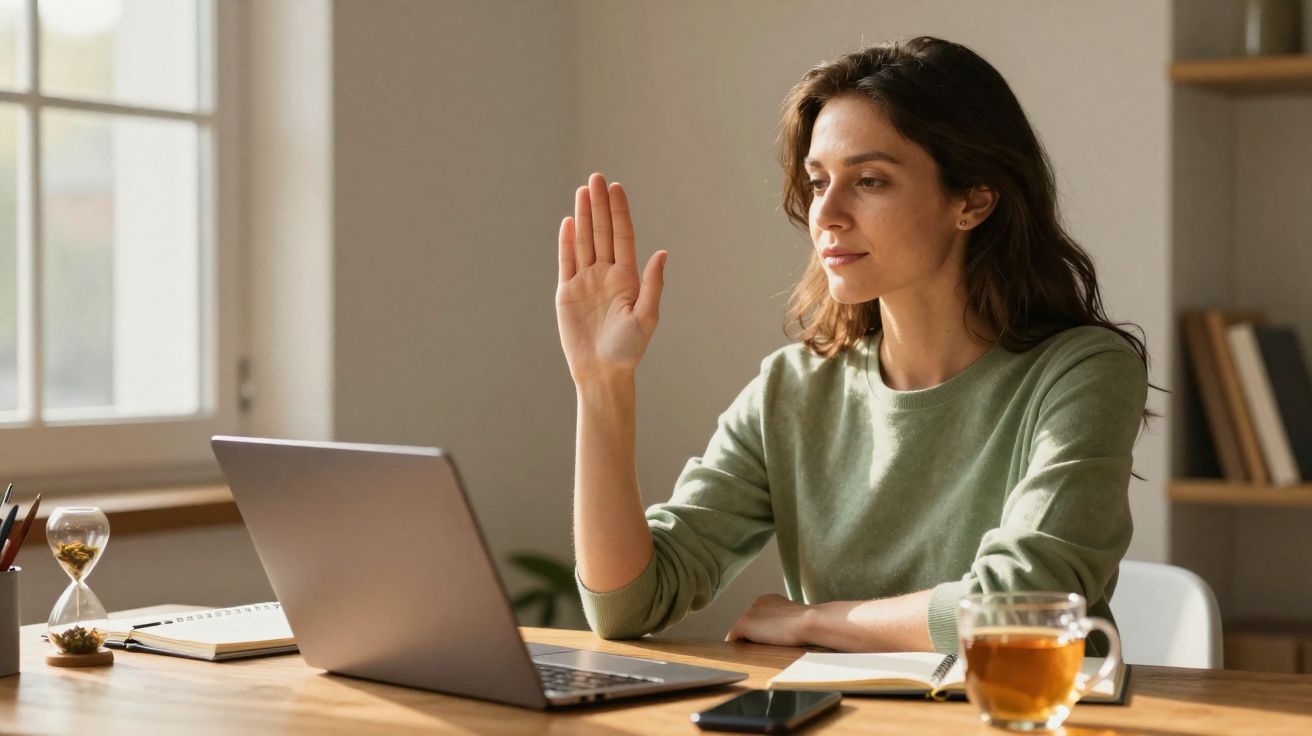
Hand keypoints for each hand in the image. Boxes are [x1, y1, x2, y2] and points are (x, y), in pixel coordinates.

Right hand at [556, 173, 667, 385]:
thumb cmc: (628, 349)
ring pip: (584, 241)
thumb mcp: (646, 318)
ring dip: (584, 216)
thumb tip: (662, 253)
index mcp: (627, 278)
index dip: (619, 212)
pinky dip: (567, 242)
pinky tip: (569, 221)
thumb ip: (653, 285)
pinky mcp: (566, 292)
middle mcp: (606, 275)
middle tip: (596, 177)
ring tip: (583, 191)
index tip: (616, 188)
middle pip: (602, 233)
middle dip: (600, 205)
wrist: (602, 372)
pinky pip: (566, 261)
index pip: (622, 237)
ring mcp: (585, 282)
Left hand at [724, 594, 812, 646]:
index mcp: (769, 600)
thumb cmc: (807, 623)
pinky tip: (743, 655)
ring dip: (746, 642)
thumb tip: (780, 632)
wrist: (807, 622)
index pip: (758, 617)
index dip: (762, 630)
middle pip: (748, 624)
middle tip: (761, 649)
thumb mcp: (793, 619)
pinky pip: (733, 638)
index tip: (767, 640)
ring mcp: (748, 613)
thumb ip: (783, 621)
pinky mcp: (743, 624)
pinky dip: (736, 647)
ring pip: (741, 631)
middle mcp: (756, 603)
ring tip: (754, 653)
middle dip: (752, 635)